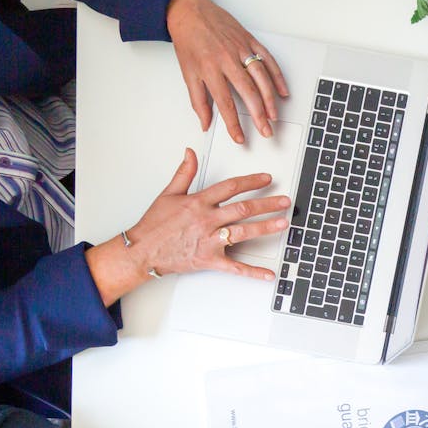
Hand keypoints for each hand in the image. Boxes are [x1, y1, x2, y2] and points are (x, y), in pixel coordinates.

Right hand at [126, 149, 289, 280]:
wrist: (142, 250)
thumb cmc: (154, 225)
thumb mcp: (168, 194)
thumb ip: (184, 173)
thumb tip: (190, 153)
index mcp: (199, 202)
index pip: (231, 187)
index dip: (251, 181)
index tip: (267, 179)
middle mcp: (207, 220)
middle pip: (243, 209)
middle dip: (267, 204)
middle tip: (285, 202)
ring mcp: (210, 240)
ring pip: (244, 232)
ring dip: (266, 228)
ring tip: (283, 223)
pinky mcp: (209, 259)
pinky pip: (235, 267)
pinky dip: (253, 272)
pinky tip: (268, 274)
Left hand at [166, 0, 289, 142]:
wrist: (189, 11)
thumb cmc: (188, 39)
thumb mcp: (188, 72)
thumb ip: (198, 100)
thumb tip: (204, 122)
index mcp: (210, 69)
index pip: (225, 103)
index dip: (233, 124)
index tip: (239, 137)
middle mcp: (227, 59)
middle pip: (248, 92)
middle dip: (259, 115)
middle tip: (266, 131)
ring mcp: (241, 49)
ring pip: (261, 78)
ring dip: (270, 100)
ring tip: (274, 116)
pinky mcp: (249, 41)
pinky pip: (268, 60)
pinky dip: (277, 77)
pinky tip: (282, 91)